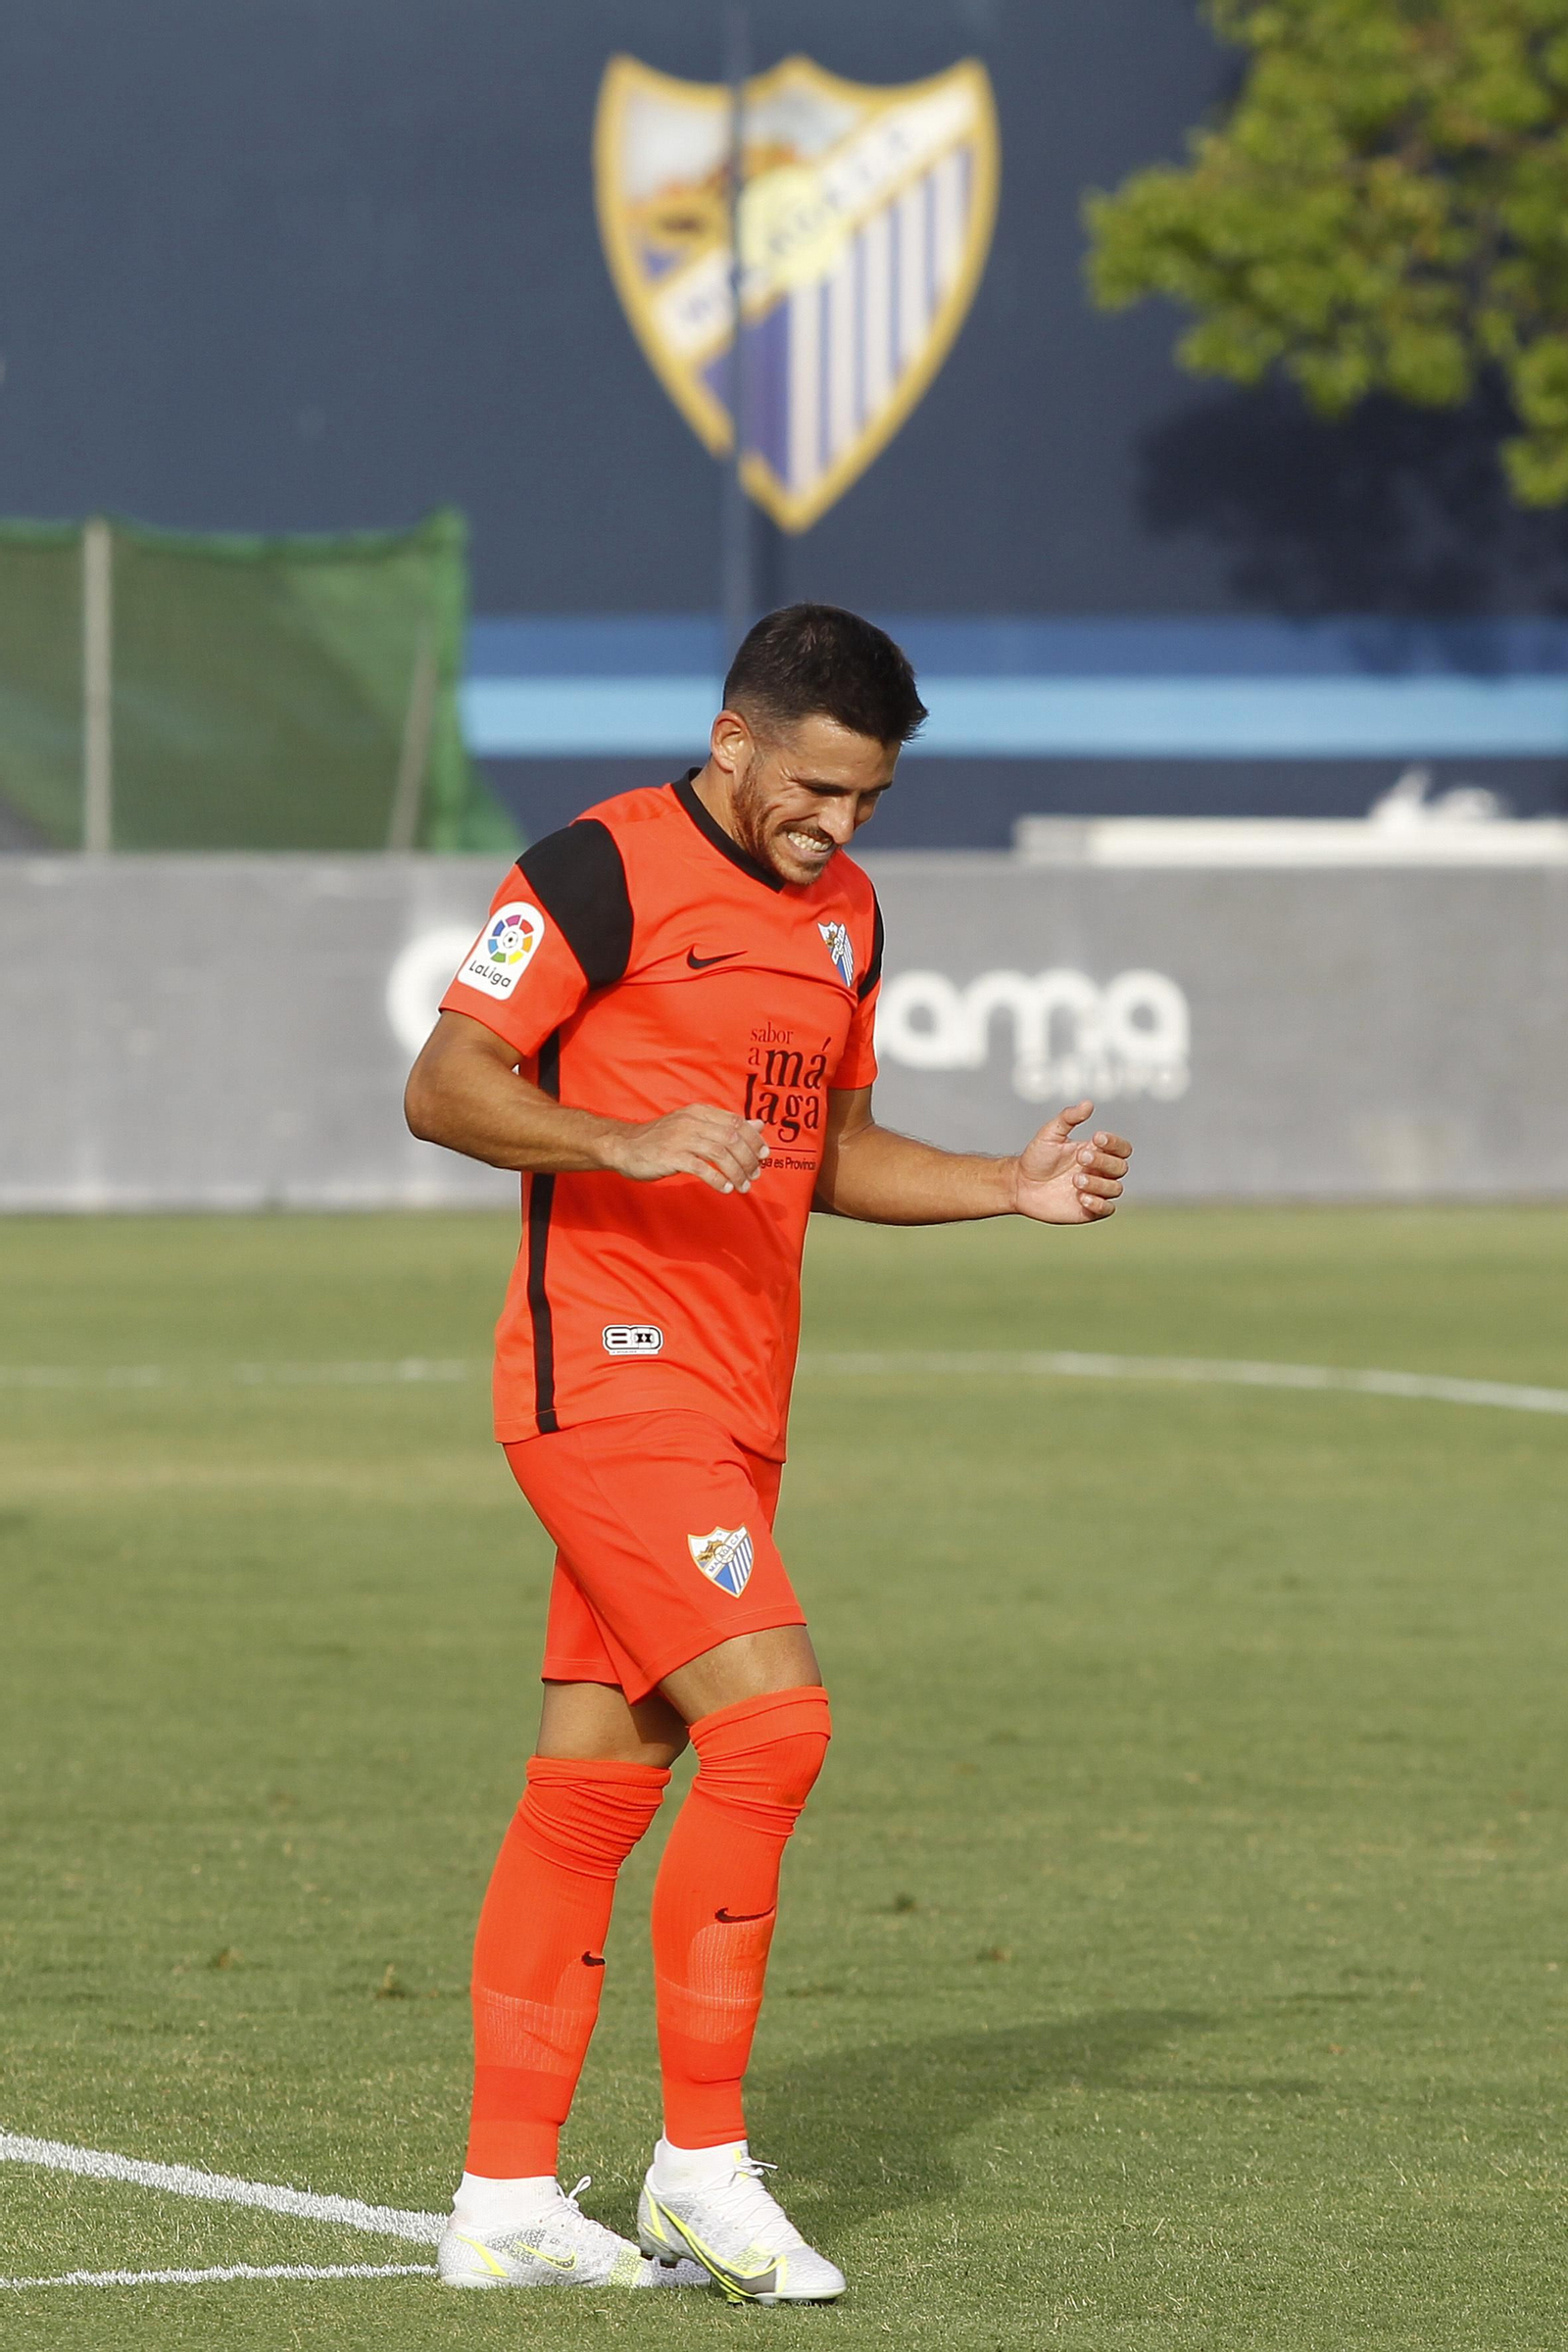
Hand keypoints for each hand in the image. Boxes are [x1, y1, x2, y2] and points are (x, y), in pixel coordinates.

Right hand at [604, 1105, 768, 1194]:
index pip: (736, 1121)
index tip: (763, 1155)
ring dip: (736, 1172)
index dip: (754, 1139)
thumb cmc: (662, 1139)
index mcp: (699, 1112)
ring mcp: (681, 1138)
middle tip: (755, 1175)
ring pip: (720, 1153)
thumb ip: (726, 1125)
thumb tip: (758, 1124)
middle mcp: (692, 1122)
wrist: (625, 1146)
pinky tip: (725, 1189)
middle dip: (748, 1158)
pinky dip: (717, 1179)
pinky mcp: (671, 1156)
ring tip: (743, 1186)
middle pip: (731, 1137)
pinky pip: (701, 1168)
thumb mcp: (694, 1126)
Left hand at [1010, 1100, 1130, 1224]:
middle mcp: (1100, 1172)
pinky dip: (1099, 1204)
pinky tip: (1082, 1197)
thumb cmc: (1036, 1157)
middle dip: (1103, 1162)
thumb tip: (1088, 1103)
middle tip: (1080, 1158)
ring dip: (1098, 1183)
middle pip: (1121, 1167)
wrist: (1020, 1184)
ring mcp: (1096, 1191)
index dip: (1115, 1143)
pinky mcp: (1089, 1210)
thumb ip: (1069, 1118)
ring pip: (1115, 1188)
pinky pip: (1107, 1209)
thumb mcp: (1050, 1134)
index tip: (1096, 1138)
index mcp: (1096, 1152)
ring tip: (1074, 1181)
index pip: (1122, 1148)